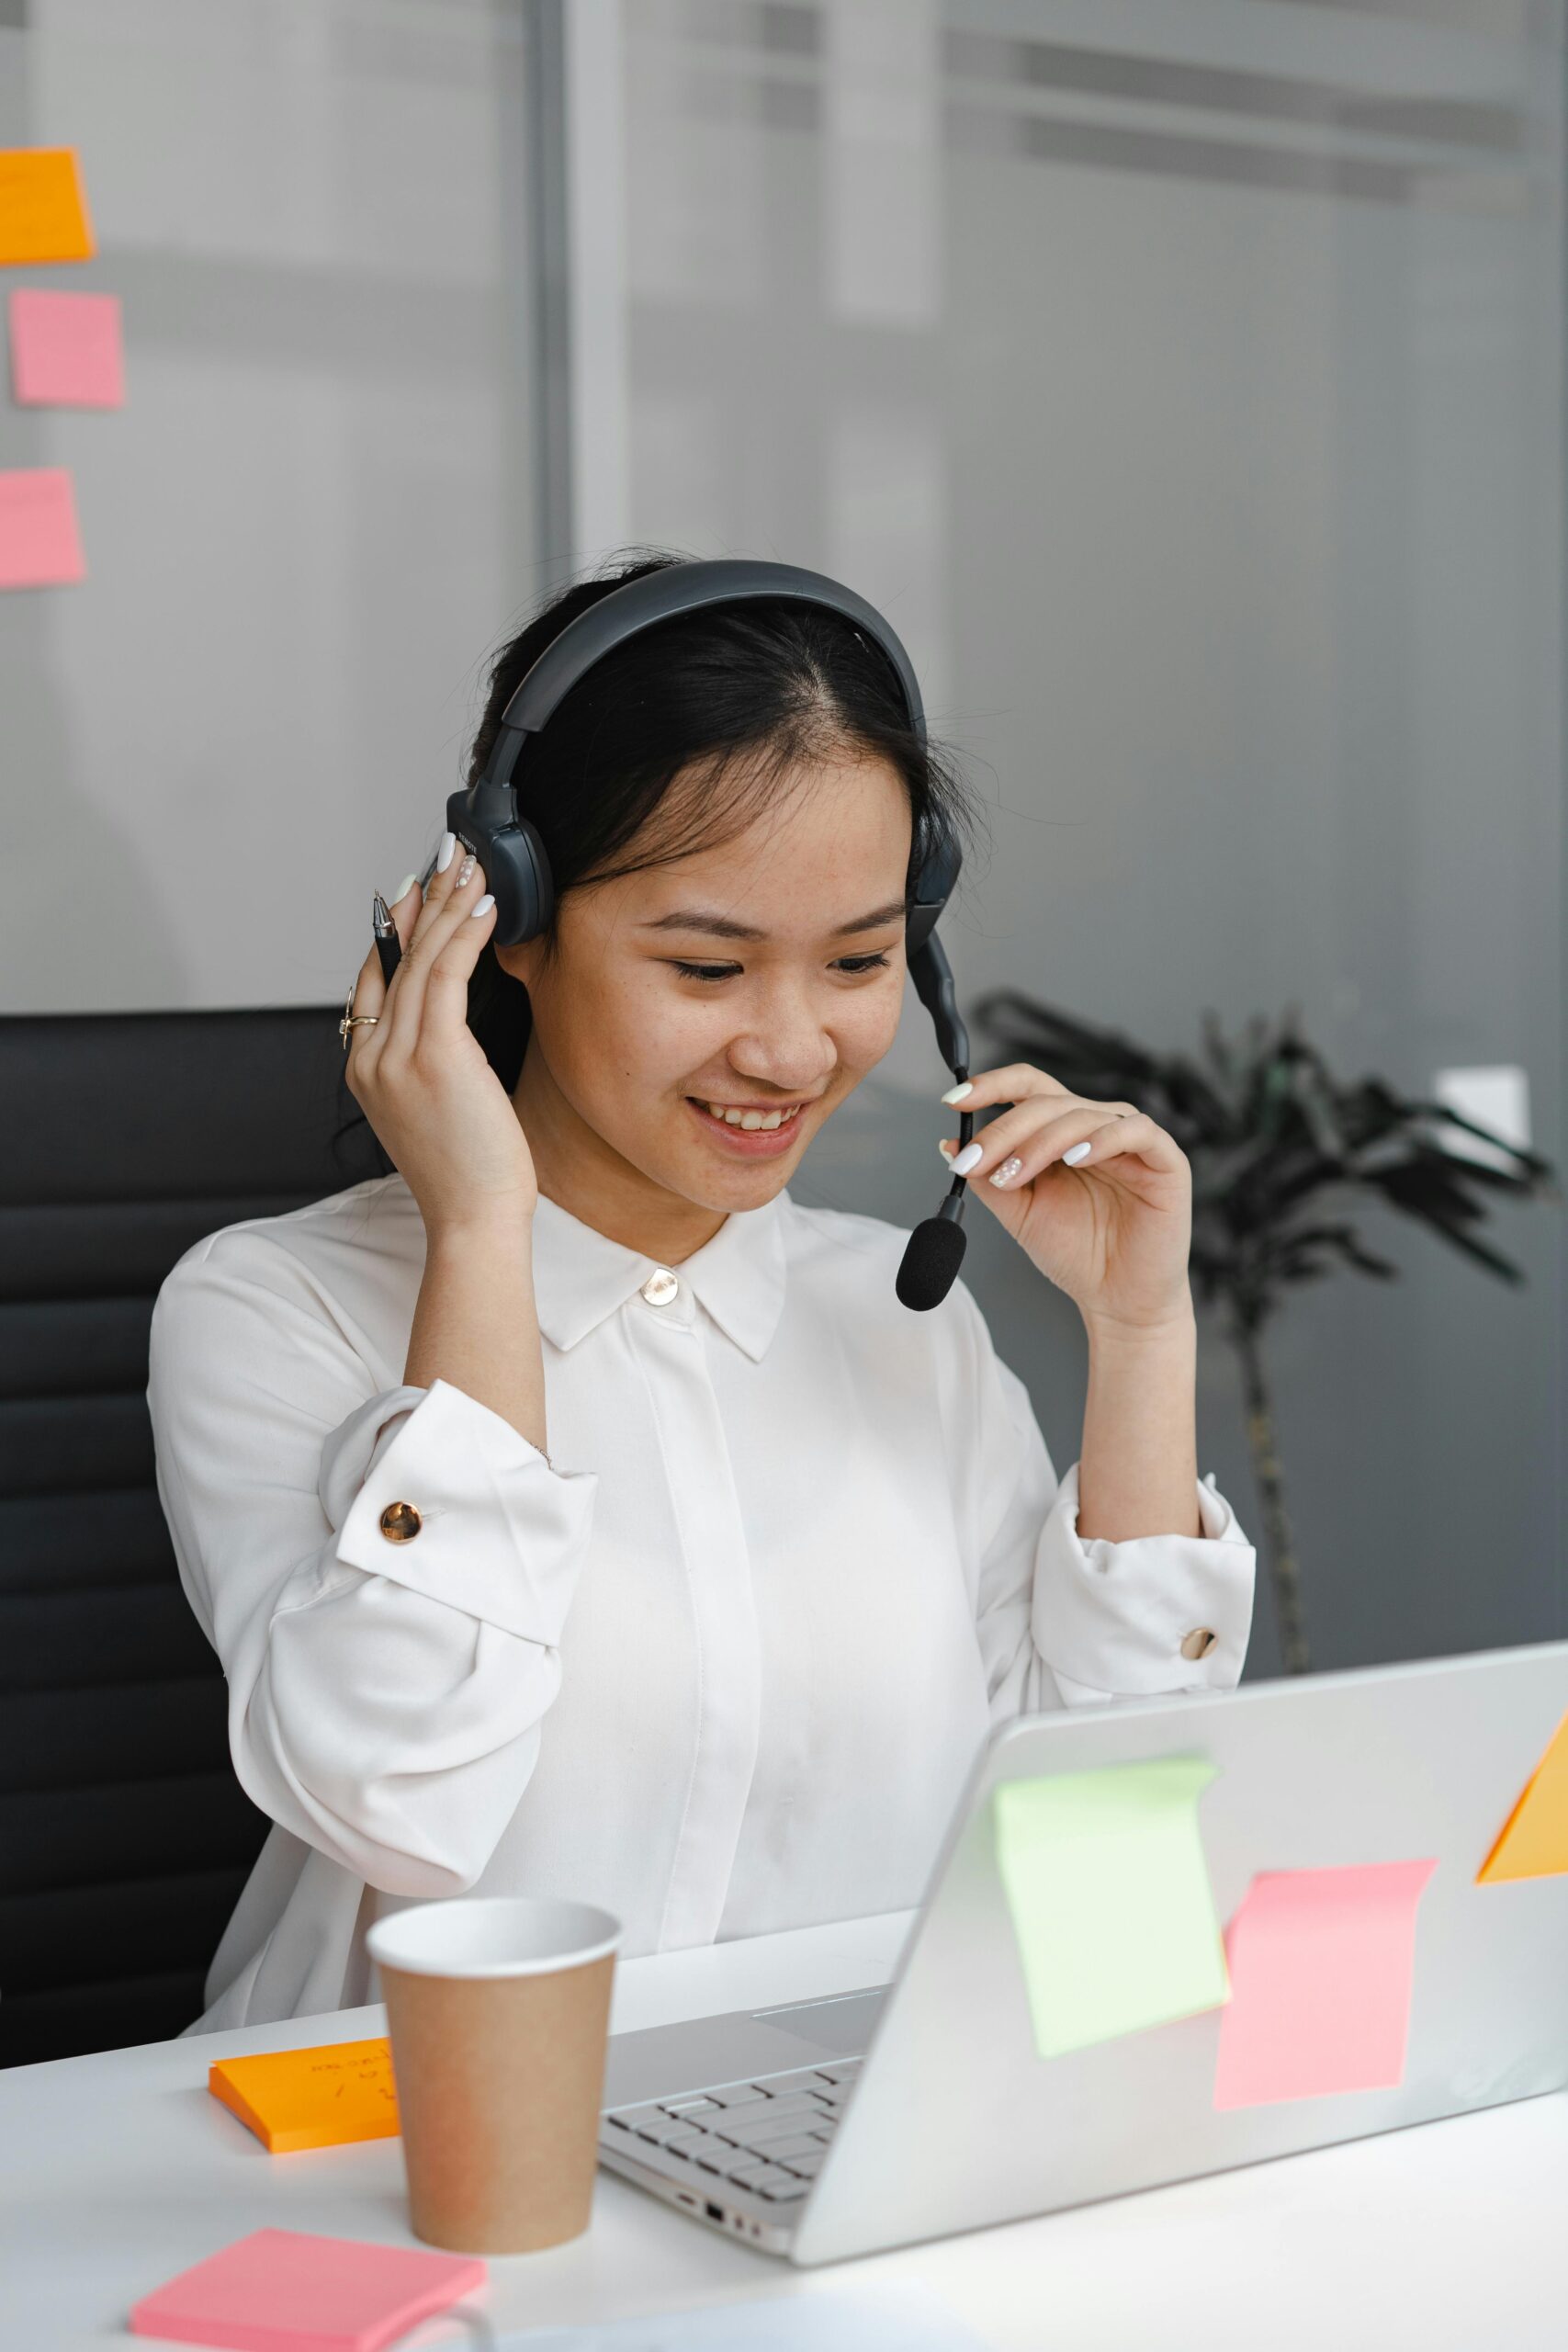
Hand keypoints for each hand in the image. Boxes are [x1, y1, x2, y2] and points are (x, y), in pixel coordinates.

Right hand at [344, 837, 534, 1240]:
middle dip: (426, 900)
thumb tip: (454, 1013)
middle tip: (450, 856)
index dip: (397, 929)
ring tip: (473, 866)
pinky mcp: (434, 1054)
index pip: (374, 980)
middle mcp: (370, 1057)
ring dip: (450, 904)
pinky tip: (486, 906)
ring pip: (419, 959)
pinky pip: (446, 975)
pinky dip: (465, 934)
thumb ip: (432, 1058)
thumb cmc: (469, 1174)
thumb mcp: (439, 1107)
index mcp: (364, 1069)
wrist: (473, 1220)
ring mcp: (396, 1055)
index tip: (421, 890)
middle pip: (395, 959)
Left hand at [939, 1064, 1192, 1333]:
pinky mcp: (1166, 1161)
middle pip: (1048, 1101)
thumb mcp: (1021, 1212)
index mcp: (1064, 1132)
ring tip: (1015, 1174)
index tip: (952, 1101)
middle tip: (975, 1161)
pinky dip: (1102, 1139)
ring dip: (1041, 1141)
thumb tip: (950, 1143)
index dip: (992, 1085)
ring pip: (1084, 1114)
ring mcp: (1134, 1140)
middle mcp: (1098, 1127)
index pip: (1029, 1088)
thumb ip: (991, 1178)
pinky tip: (1075, 1158)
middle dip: (1004, 1130)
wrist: (1118, 1301)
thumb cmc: (1077, 1254)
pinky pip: (1136, 1131)